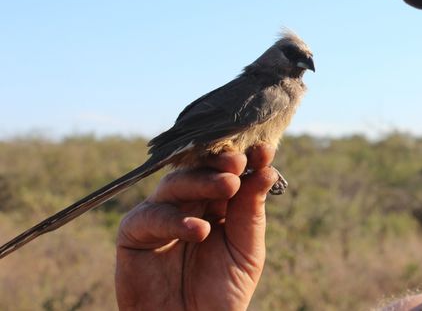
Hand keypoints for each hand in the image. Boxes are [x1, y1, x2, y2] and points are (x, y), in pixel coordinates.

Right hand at [115, 147, 277, 310]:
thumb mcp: (247, 251)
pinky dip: (174, 220)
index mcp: (218, 202)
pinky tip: (199, 229)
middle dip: (221, 163)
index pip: (229, 172)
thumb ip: (252, 213)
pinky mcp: (134, 233)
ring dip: (202, 181)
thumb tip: (267, 171)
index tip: (264, 151)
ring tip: (229, 186)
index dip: (245, 159)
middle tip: (239, 163)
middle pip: (200, 170)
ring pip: (175, 184)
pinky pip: (150, 216)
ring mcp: (160, 214)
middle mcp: (188, 202)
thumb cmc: (222, 292)